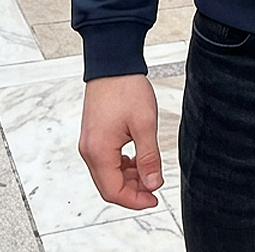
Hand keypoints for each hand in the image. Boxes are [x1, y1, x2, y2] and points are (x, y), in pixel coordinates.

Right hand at [79, 74, 162, 209]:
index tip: (153, 200)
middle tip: (154, 188)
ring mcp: (89, 143)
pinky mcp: (93, 135)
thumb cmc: (126, 88)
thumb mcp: (144, 124)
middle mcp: (89, 151)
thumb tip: (153, 184)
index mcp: (99, 152)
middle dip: (132, 191)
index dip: (135, 200)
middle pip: (108, 185)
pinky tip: (137, 159)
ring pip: (108, 174)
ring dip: (128, 178)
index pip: (113, 191)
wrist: (112, 64)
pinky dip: (122, 165)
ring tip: (149, 172)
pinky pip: (106, 160)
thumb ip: (149, 157)